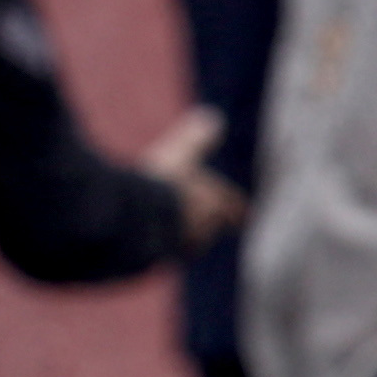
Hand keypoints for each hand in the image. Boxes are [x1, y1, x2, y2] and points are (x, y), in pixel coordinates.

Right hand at [141, 108, 247, 247]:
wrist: (133, 219)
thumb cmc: (162, 183)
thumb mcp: (179, 152)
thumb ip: (196, 138)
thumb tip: (213, 117)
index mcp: (212, 203)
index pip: (229, 205)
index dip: (235, 207)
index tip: (243, 215)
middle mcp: (200, 228)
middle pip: (209, 228)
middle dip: (209, 224)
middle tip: (208, 225)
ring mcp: (177, 246)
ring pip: (186, 242)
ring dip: (183, 236)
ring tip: (175, 232)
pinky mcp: (154, 259)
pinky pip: (161, 252)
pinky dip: (159, 245)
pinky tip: (150, 242)